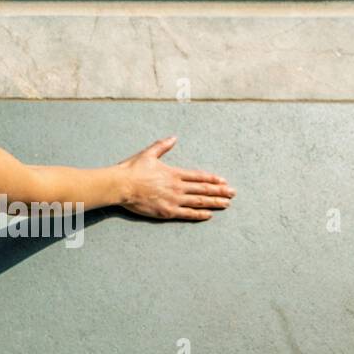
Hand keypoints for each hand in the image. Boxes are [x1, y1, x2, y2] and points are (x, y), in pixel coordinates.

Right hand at [118, 136, 235, 220]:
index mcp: (174, 173)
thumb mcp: (148, 154)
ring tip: (226, 204)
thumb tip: (174, 137)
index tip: (223, 181)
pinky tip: (209, 215)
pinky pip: (188, 214)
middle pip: (203, 189)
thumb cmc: (132, 170)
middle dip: (220, 191)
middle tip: (233, 193)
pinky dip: (200, 214)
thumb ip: (162, 146)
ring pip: (199, 202)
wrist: (121, 185)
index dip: (212, 179)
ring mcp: (174, 200)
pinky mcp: (168, 211)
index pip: (198, 177)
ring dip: (214, 202)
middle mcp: (177, 187)